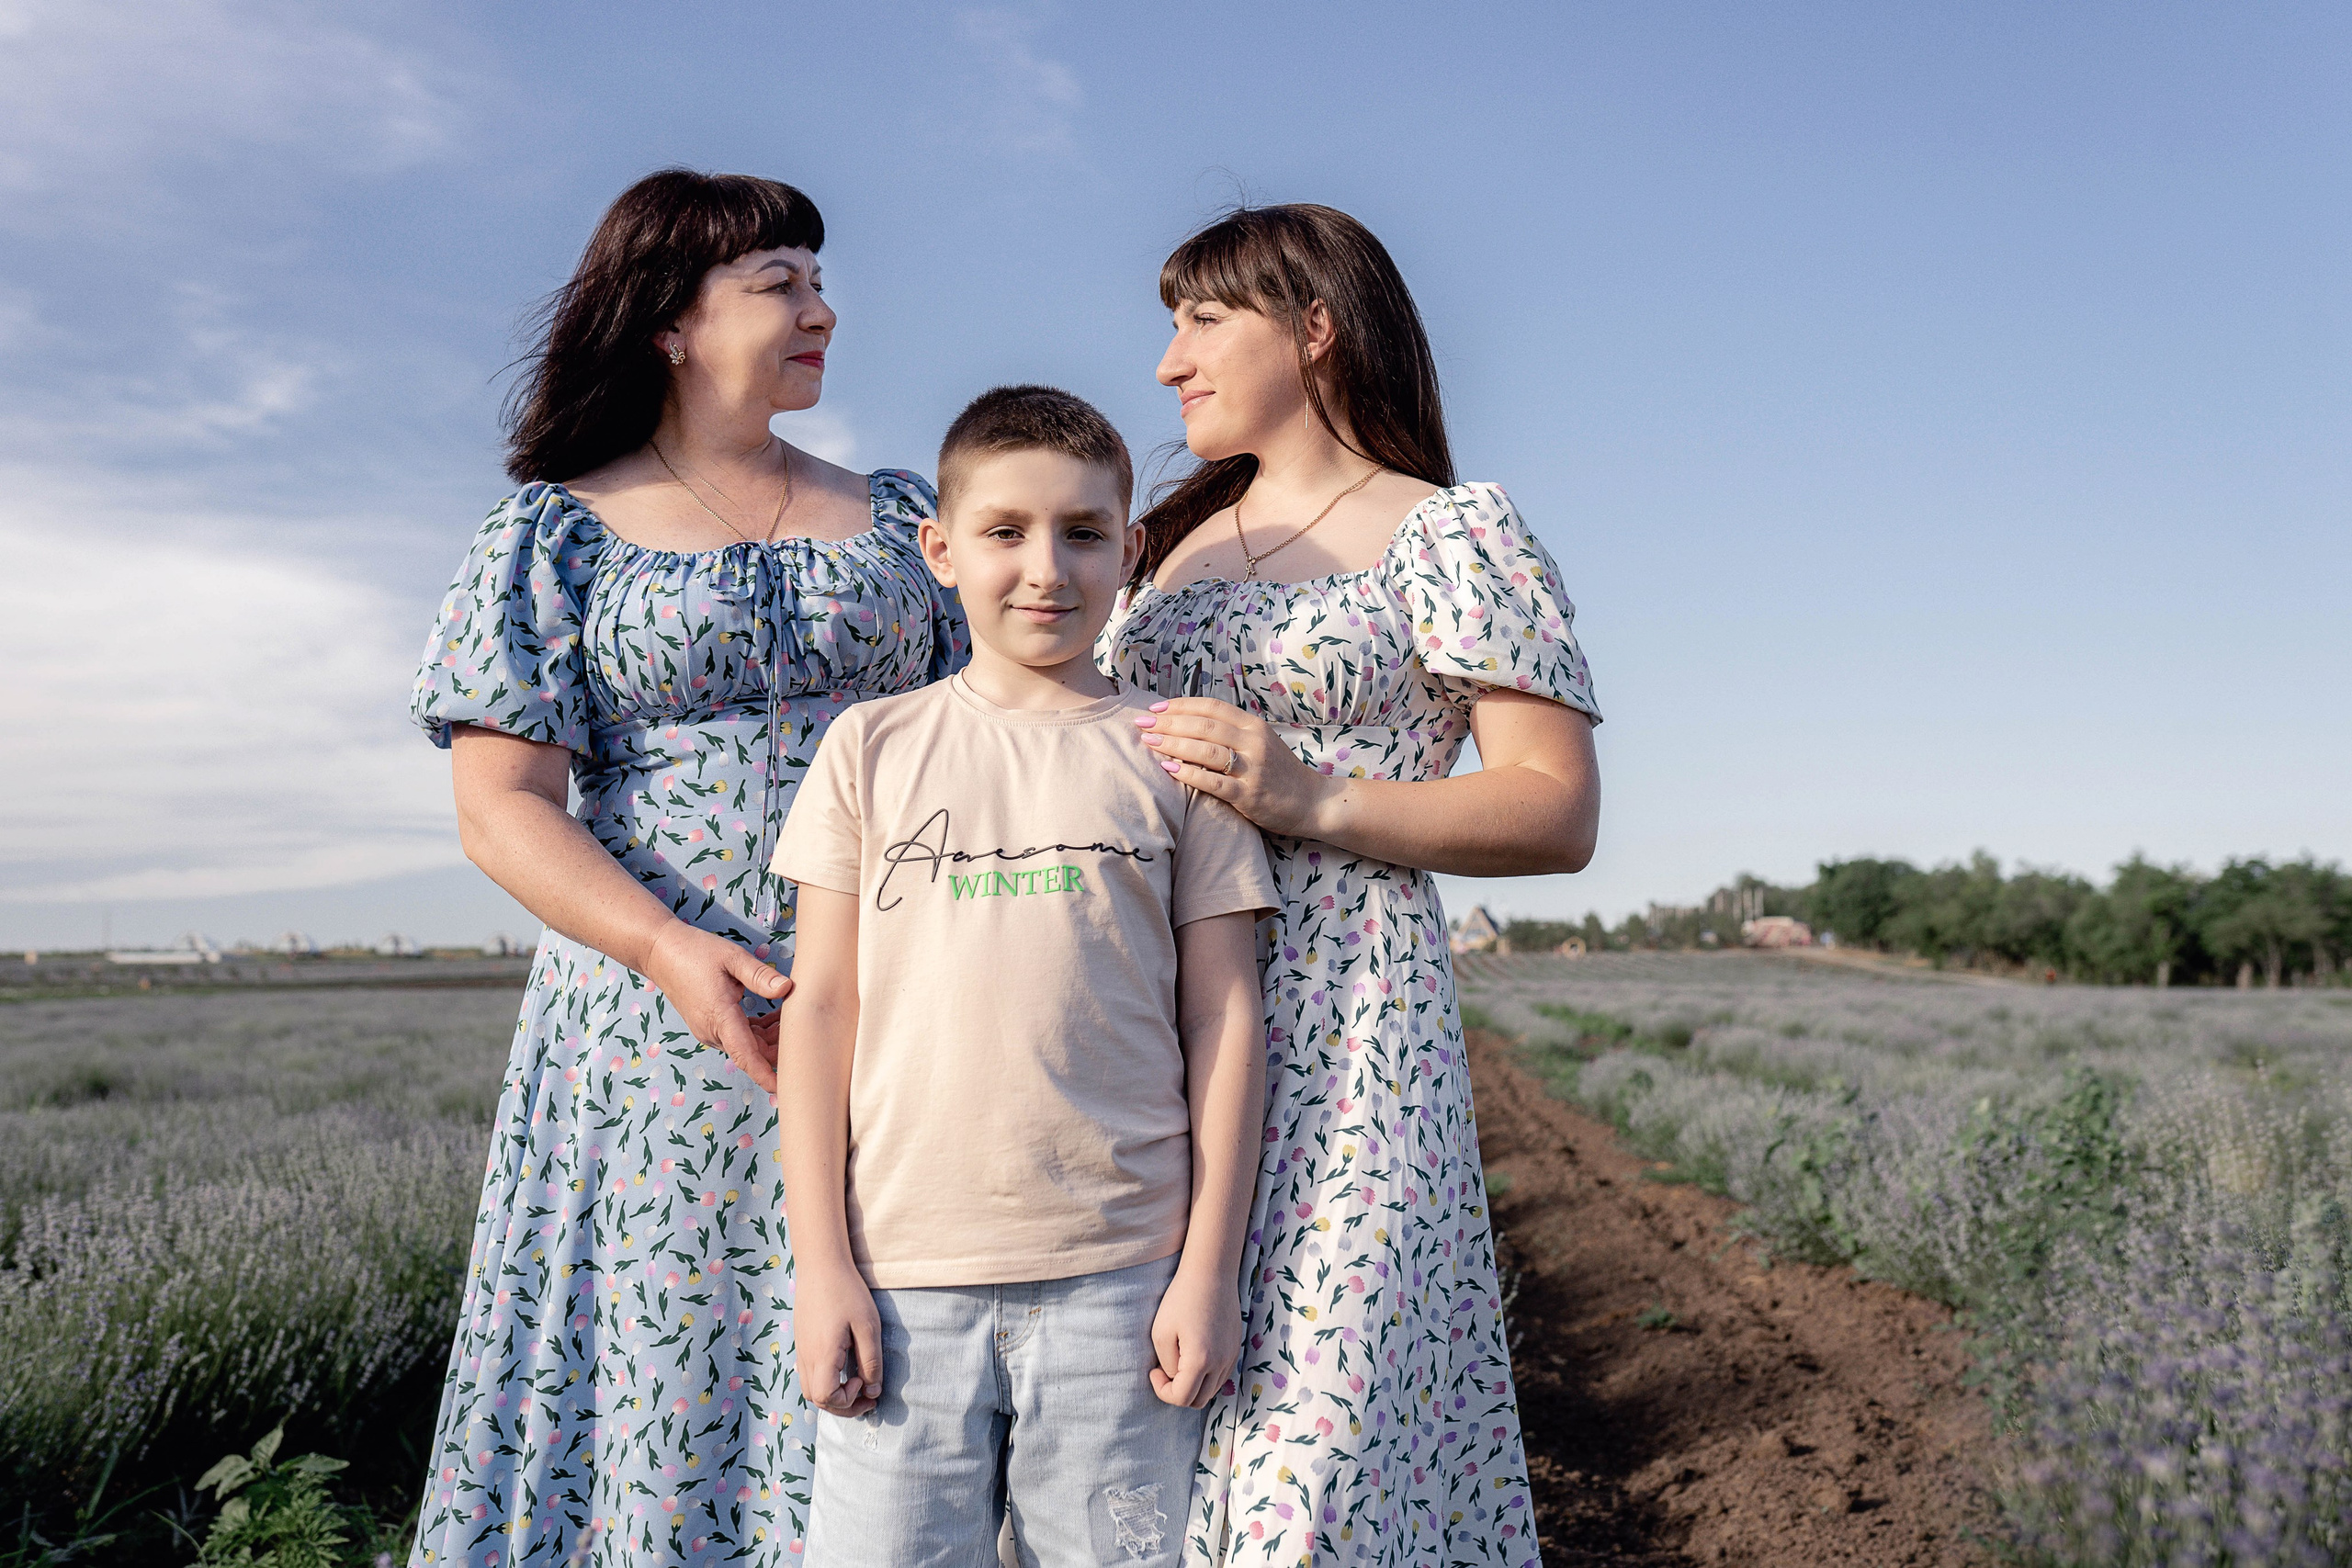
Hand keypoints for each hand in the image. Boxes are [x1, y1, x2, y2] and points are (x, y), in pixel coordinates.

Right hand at [640, 921, 792, 1093]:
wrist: (660, 952)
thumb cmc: (694, 952)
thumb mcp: (732, 958)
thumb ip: (760, 976)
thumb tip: (787, 989)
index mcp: (719, 1017)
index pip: (747, 1057)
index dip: (766, 1076)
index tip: (783, 1090)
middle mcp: (713, 1031)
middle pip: (753, 1052)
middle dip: (780, 1048)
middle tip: (806, 1031)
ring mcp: (710, 1030)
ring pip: (748, 1045)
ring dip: (771, 1037)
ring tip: (793, 1017)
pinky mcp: (710, 1025)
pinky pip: (740, 1036)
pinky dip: (759, 1031)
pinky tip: (775, 1016)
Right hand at [795, 1261, 883, 1417]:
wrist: (820, 1265)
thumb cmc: (846, 1292)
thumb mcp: (867, 1326)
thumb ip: (871, 1361)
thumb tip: (874, 1391)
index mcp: (822, 1355)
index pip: (826, 1398)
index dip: (848, 1399)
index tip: (864, 1379)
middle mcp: (806, 1357)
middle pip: (816, 1399)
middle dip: (843, 1404)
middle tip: (868, 1393)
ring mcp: (801, 1350)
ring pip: (810, 1389)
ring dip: (833, 1394)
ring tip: (856, 1383)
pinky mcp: (802, 1342)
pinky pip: (809, 1374)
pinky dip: (825, 1381)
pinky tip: (843, 1367)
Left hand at [1133, 697, 1336, 838]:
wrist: (1312, 802)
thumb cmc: (1279, 773)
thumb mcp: (1260, 742)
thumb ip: (1231, 731)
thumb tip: (1189, 721)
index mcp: (1254, 725)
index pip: (1211, 707)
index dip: (1180, 705)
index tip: (1155, 708)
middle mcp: (1253, 742)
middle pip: (1204, 726)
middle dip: (1169, 723)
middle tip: (1142, 724)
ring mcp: (1252, 768)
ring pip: (1205, 750)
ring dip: (1173, 744)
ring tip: (1149, 742)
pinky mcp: (1249, 795)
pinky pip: (1213, 782)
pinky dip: (1188, 773)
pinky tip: (1168, 768)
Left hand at [1148, 1261, 1241, 1408]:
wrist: (1211, 1273)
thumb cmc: (1181, 1299)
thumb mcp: (1161, 1332)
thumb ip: (1167, 1364)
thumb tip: (1174, 1377)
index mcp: (1201, 1361)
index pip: (1181, 1398)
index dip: (1162, 1391)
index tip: (1153, 1370)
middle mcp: (1221, 1363)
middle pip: (1198, 1401)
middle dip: (1178, 1392)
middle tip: (1164, 1370)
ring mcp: (1231, 1356)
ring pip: (1211, 1390)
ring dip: (1193, 1386)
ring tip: (1178, 1361)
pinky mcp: (1235, 1348)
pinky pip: (1221, 1376)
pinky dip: (1206, 1376)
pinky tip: (1193, 1355)